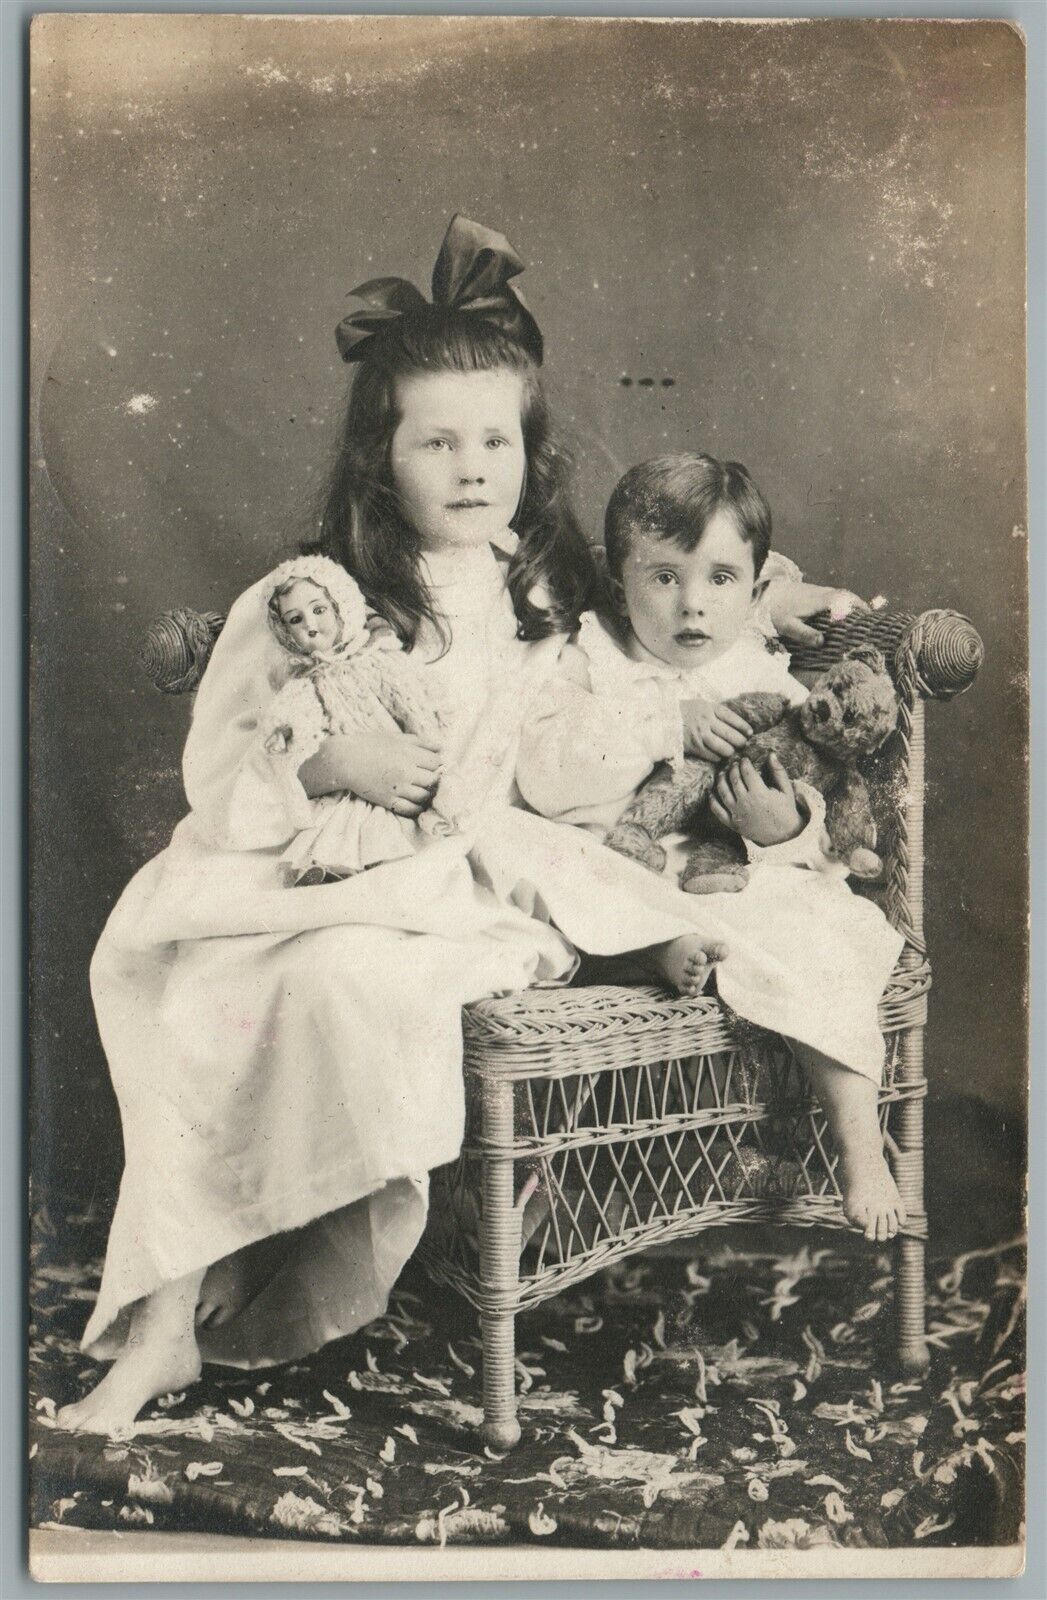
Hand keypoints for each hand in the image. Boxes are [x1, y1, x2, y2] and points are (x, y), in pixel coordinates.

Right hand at [301, 731, 441, 815]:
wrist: (343, 760)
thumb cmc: (369, 745)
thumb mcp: (395, 737)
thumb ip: (420, 742)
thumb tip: (442, 747)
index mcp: (408, 754)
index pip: (437, 763)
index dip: (439, 765)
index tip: (436, 766)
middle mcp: (405, 772)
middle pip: (433, 780)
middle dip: (436, 780)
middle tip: (432, 780)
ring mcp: (397, 788)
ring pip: (424, 796)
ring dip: (428, 794)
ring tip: (424, 790)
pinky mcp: (388, 801)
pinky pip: (411, 809)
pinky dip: (417, 807)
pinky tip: (416, 802)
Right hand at [680, 697, 752, 760]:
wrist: (662, 719)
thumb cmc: (685, 712)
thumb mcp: (701, 705)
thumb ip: (716, 712)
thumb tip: (736, 723)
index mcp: (709, 708)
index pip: (732, 718)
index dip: (743, 726)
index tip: (750, 732)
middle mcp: (705, 721)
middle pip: (730, 734)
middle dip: (740, 741)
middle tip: (743, 744)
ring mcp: (699, 735)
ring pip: (723, 747)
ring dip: (730, 751)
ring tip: (732, 751)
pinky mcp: (693, 747)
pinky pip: (711, 755)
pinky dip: (718, 757)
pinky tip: (719, 756)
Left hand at [709, 754, 803, 844]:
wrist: (784, 835)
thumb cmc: (785, 810)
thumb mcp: (786, 790)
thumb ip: (778, 771)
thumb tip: (771, 754)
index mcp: (759, 793)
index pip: (747, 772)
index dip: (744, 763)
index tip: (744, 759)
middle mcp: (745, 803)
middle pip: (734, 780)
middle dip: (733, 769)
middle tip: (734, 764)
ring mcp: (737, 813)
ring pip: (723, 792)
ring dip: (721, 780)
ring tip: (722, 773)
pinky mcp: (733, 824)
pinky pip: (718, 811)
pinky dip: (713, 801)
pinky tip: (711, 793)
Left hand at [764, 580, 869, 646]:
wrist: (761, 593)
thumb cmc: (774, 610)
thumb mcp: (788, 626)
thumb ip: (805, 634)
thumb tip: (822, 642)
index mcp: (819, 600)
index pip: (844, 598)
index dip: (858, 605)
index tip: (868, 615)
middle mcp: (820, 592)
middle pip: (845, 595)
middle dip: (858, 605)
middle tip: (867, 619)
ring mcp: (816, 590)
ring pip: (838, 594)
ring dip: (848, 603)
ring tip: (856, 619)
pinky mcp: (810, 591)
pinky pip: (831, 595)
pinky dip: (839, 603)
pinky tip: (838, 614)